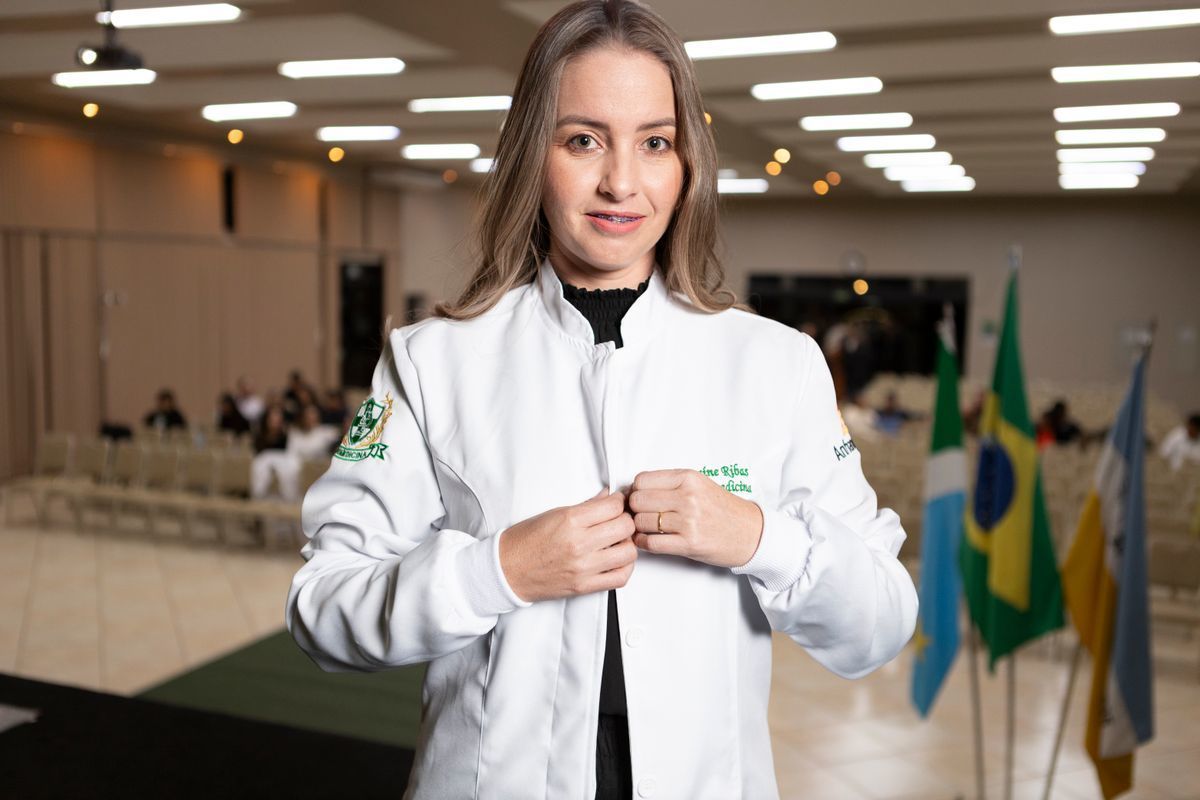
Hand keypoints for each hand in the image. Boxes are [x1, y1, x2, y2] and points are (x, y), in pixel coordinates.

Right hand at [498, 488, 636, 602]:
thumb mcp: (553, 514)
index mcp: (569, 521)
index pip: (613, 506)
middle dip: (626, 520)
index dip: (620, 501)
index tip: (617, 502)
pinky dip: (624, 567)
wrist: (505, 570)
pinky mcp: (584, 586)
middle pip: (625, 527)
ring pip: (628, 552)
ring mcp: (583, 567)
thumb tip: (608, 498)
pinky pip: (620, 578)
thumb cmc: (524, 541)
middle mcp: (579, 544)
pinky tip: (617, 560)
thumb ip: (585, 507)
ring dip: (627, 544)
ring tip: (618, 541)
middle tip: (619, 520)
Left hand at [627, 470, 763, 568]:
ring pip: (641, 522)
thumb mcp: (700, 484)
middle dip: (635, 509)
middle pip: (637, 500)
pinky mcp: (689, 544)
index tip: (639, 497)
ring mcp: (688, 521)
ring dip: (639, 527)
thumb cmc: (725, 510)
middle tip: (640, 514)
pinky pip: (650, 542)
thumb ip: (671, 484)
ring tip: (648, 528)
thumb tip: (636, 488)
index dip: (635, 490)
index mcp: (689, 479)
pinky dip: (643, 543)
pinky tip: (649, 540)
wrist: (752, 533)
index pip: (642, 480)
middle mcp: (688, 497)